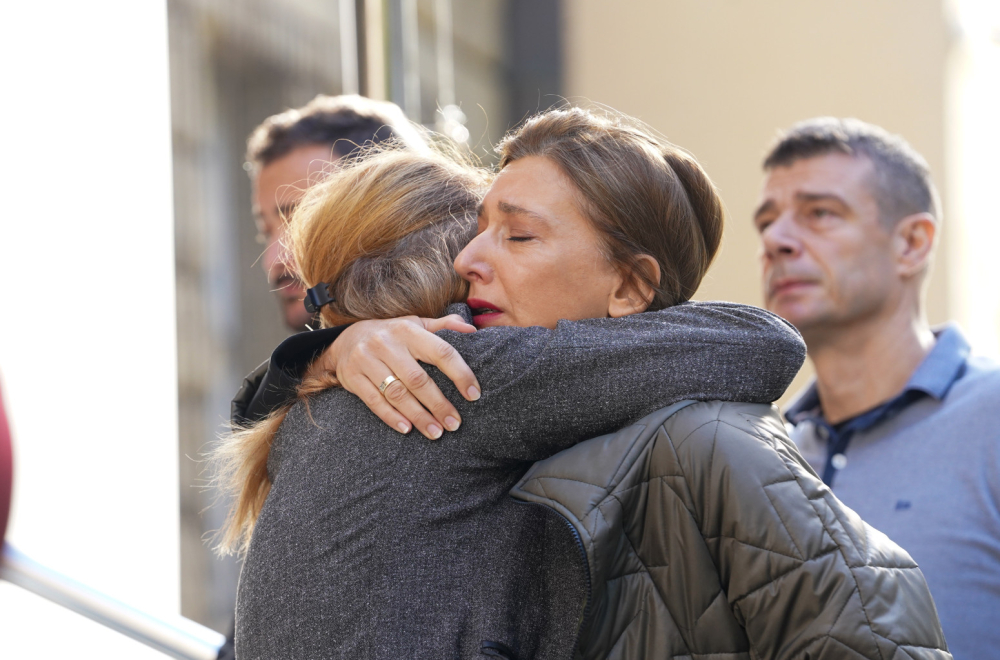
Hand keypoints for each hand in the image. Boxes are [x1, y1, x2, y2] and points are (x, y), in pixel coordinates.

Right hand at [313, 314, 479, 438]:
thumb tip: (472, 330)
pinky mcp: (352, 377)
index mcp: (408, 330)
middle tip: (455, 423)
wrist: (345, 340)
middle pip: (418, 379)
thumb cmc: (391, 335)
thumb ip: (444, 326)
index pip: (441, 352)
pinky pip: (374, 401)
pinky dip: (391, 417)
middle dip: (439, 404)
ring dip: (419, 416)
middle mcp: (386, 343)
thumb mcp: (415, 324)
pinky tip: (407, 429)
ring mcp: (366, 360)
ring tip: (436, 432)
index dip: (460, 374)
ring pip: (397, 393)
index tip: (474, 394)